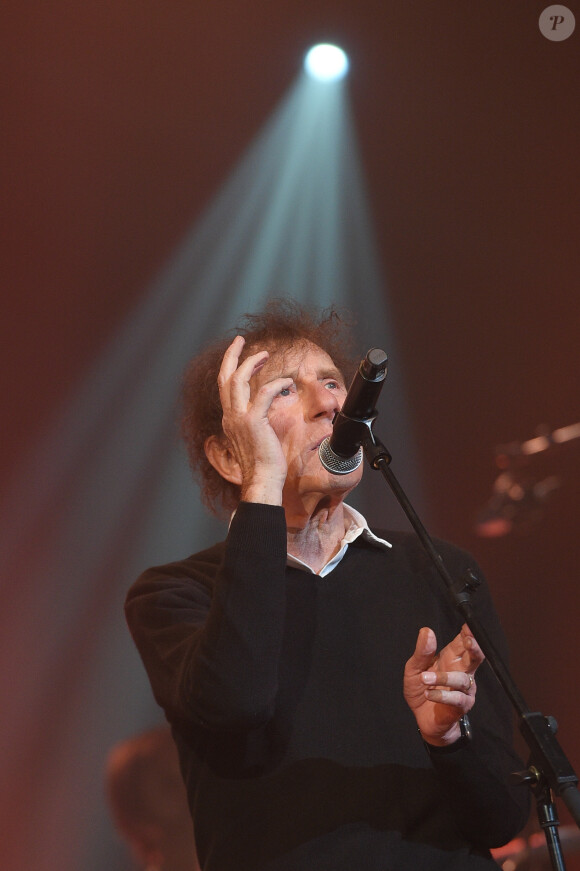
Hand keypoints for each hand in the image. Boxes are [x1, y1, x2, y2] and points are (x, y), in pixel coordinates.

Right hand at [215, 336, 291, 503]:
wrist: (262, 481)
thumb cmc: (263, 465)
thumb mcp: (254, 439)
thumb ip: (254, 423)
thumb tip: (263, 413)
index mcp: (230, 419)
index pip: (225, 387)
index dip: (230, 367)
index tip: (239, 354)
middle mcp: (230, 416)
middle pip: (225, 377)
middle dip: (232, 355)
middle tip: (241, 340)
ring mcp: (239, 418)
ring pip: (238, 379)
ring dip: (252, 362)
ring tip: (265, 354)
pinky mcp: (253, 421)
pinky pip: (264, 392)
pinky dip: (276, 383)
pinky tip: (287, 382)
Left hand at [403, 624, 483, 745]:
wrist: (421, 717)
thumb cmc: (420, 687)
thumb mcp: (414, 668)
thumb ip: (422, 651)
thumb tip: (427, 631)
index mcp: (451, 658)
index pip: (463, 642)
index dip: (468, 633)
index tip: (467, 625)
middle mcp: (462, 671)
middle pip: (475, 657)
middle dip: (474, 648)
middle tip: (468, 641)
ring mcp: (464, 689)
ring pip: (461, 679)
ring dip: (442, 678)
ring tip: (424, 678)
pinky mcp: (462, 706)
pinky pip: (457, 699)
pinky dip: (441, 695)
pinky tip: (428, 694)